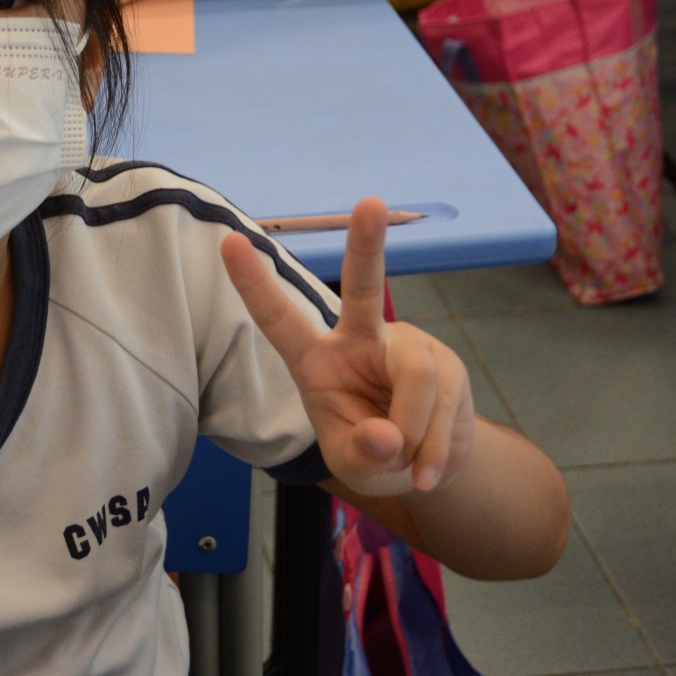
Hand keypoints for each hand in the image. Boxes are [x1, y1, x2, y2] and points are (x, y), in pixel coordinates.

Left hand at [221, 198, 475, 496]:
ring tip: (413, 472)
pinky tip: (430, 470)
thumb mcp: (356, 469)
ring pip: (418, 380)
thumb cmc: (372, 456)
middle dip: (367, 245)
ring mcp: (408, 346)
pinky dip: (439, 449)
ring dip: (418, 437)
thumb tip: (389, 437)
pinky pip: (447, 403)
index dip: (255, 284)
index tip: (228, 243)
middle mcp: (361, 339)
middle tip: (370, 203)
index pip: (279, 319)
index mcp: (316, 360)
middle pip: (365, 289)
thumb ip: (363, 454)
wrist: (426, 468)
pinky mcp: (445, 362)